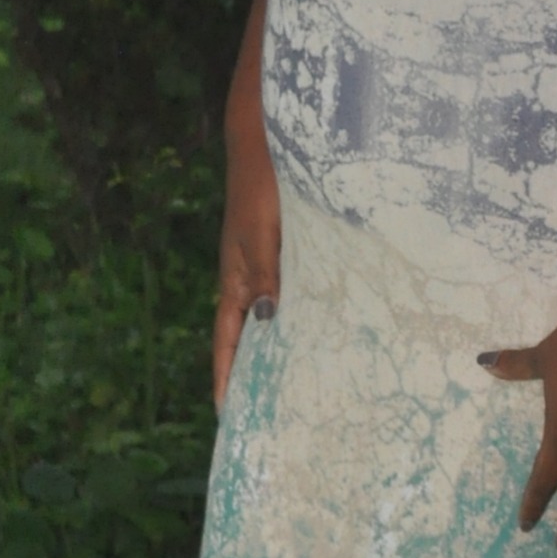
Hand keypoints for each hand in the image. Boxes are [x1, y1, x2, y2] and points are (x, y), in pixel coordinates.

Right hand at [212, 141, 281, 409]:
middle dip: (259, 371)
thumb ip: (265, 275)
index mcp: (235, 282)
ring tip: (307, 382)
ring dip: (288, 345)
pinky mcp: (289, 251)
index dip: (226, 376)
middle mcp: (251, 279)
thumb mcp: (261, 235)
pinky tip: (330, 328)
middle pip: (252, 335)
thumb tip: (266, 320)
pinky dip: (305, 314)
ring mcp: (269, 266)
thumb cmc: (260, 187)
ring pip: (278, 316)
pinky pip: (296, 292)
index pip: (228, 341)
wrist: (267, 143)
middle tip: (274, 410)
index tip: (226, 414)